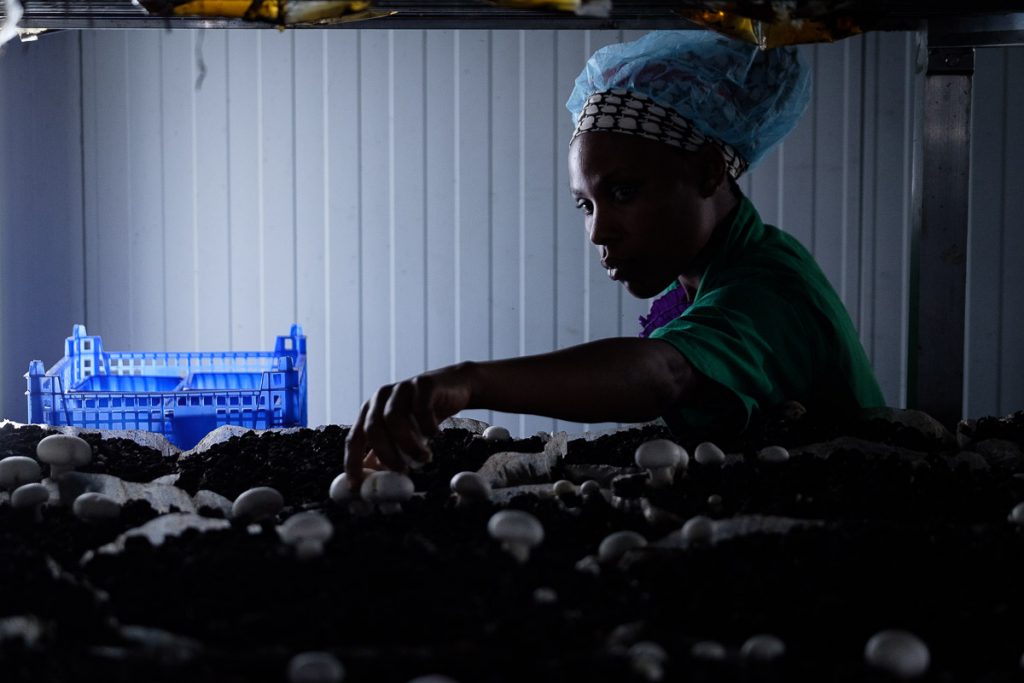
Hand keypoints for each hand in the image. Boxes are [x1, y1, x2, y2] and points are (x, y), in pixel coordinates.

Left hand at [344, 364, 474, 482]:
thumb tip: (370, 484)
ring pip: (394, 418)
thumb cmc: (424, 417)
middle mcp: (381, 398)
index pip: (354, 438)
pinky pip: (421, 408)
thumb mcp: (402, 436)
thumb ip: (385, 454)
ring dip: (408, 443)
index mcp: (370, 411)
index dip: (352, 462)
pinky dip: (427, 426)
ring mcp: (401, 388)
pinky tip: (435, 435)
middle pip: (372, 429)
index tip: (358, 486)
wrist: (454, 388)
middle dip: (386, 455)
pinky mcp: (422, 384)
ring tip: (424, 458)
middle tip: (402, 471)